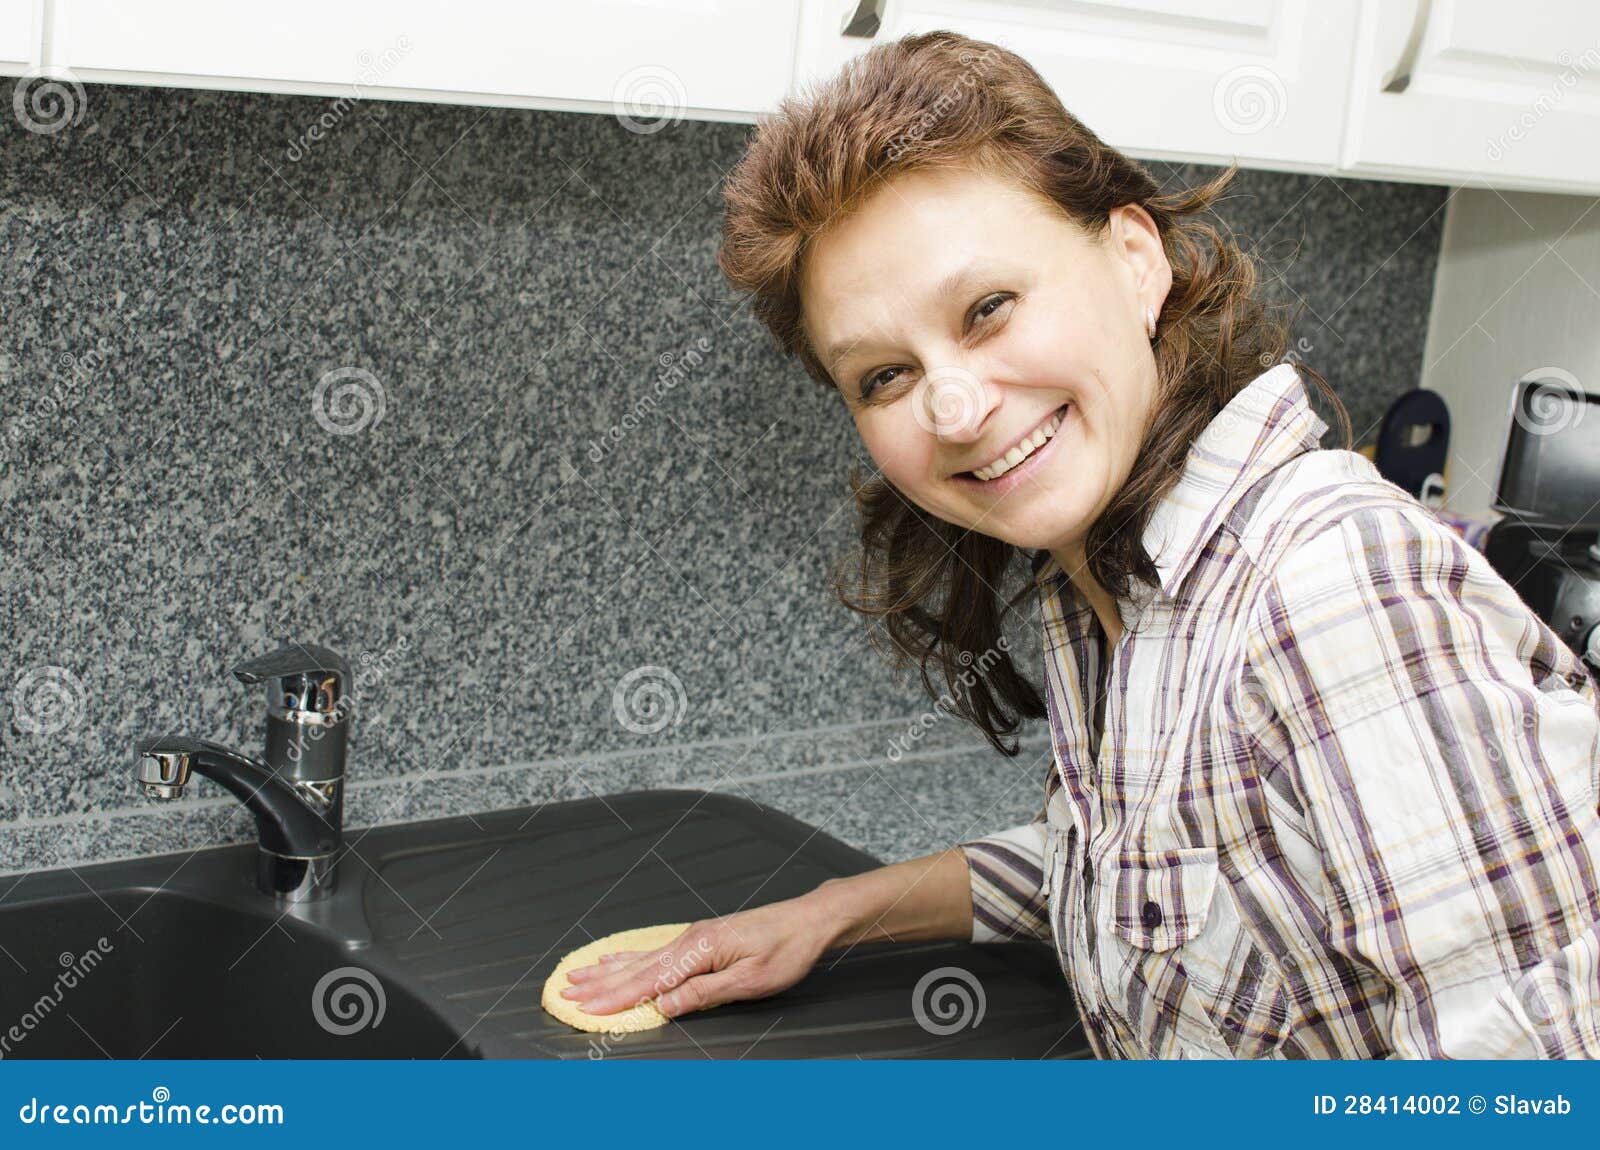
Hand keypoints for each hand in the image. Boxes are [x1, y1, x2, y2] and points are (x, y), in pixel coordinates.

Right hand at [560, 894, 838, 1019]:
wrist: (809, 920)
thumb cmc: (786, 949)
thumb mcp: (749, 980)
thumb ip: (704, 992)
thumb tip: (665, 1004)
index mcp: (700, 949)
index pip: (649, 980)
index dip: (615, 998)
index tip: (585, 1008)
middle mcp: (690, 939)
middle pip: (637, 967)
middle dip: (600, 983)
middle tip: (566, 993)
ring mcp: (694, 936)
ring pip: (641, 957)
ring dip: (608, 970)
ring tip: (579, 975)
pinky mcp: (701, 937)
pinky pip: (655, 950)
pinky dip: (629, 957)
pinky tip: (617, 958)